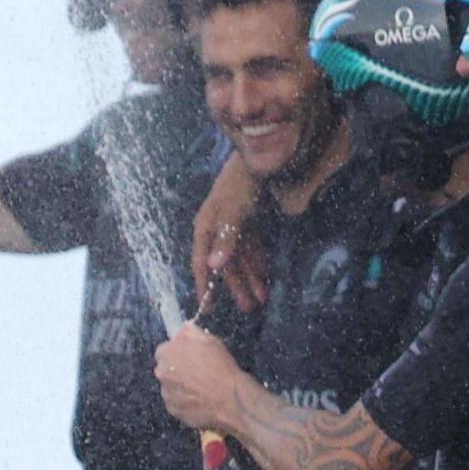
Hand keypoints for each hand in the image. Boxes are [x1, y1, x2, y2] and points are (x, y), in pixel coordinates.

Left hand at [155, 323, 246, 428]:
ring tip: (201, 388)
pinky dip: (185, 401)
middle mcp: (161, 373)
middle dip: (177, 369)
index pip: (164, 350)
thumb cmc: (219, 366)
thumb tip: (184, 328)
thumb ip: (191, 332)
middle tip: (197, 372)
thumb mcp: (208, 340)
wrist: (228, 398)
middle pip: (165, 369)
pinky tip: (200, 400)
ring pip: (171, 387)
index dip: (178, 352)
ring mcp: (166, 394)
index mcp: (166, 353)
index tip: (191, 356)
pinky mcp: (173, 411)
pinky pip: (177, 403)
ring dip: (181, 386)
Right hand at [193, 187, 269, 312]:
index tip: (208, 306)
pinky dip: (258, 261)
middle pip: (226, 264)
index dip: (204, 285)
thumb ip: (224, 241)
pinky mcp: (248, 223)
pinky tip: (266, 275)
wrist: (259, 162)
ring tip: (263, 298)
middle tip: (249, 307)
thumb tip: (212, 266)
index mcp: (206, 229)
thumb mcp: (231, 214)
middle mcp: (217, 231)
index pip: (201, 263)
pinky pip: (252, 248)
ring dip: (252, 277)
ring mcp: (233, 227)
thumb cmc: (239, 186)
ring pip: (241, 259)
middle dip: (238, 286)